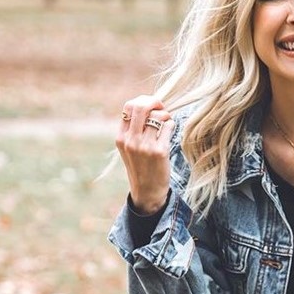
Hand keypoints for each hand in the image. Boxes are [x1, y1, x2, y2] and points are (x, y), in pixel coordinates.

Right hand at [116, 95, 175, 214]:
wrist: (147, 192)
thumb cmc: (141, 166)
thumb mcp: (129, 148)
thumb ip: (133, 129)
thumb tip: (148, 104)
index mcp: (121, 137)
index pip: (128, 106)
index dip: (143, 101)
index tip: (152, 106)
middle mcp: (130, 140)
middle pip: (141, 106)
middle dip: (154, 102)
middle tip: (162, 107)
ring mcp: (145, 146)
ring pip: (158, 116)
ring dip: (166, 116)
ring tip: (166, 124)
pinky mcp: (160, 151)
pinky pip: (168, 126)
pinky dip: (171, 125)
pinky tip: (170, 132)